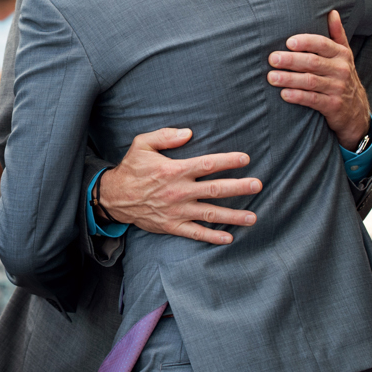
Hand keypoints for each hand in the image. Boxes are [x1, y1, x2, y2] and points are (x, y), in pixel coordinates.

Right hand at [98, 128, 261, 244]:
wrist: (114, 197)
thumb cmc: (130, 169)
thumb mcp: (141, 144)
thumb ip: (165, 136)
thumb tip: (188, 132)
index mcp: (174, 170)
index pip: (207, 164)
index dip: (228, 161)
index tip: (245, 158)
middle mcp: (178, 191)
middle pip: (215, 189)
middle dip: (239, 187)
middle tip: (258, 185)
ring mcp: (176, 211)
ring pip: (210, 214)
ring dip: (233, 216)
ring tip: (253, 217)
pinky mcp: (171, 226)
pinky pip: (195, 233)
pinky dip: (212, 237)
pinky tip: (228, 238)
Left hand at [268, 10, 368, 150]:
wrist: (356, 109)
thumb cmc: (341, 75)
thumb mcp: (343, 54)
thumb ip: (336, 34)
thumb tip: (332, 11)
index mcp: (341, 54)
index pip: (323, 44)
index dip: (306, 42)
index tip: (288, 42)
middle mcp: (341, 69)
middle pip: (313, 62)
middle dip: (291, 60)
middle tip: (272, 59)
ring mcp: (338, 88)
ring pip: (310, 81)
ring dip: (289, 78)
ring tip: (271, 77)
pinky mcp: (333, 105)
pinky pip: (313, 100)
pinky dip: (298, 96)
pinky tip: (284, 94)